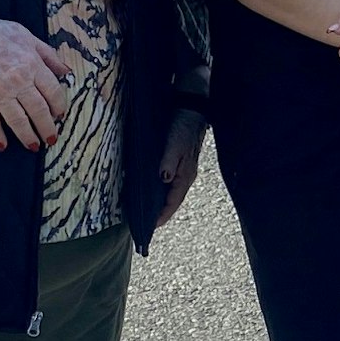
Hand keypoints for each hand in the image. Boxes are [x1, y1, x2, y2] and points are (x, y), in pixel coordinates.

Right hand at [0, 9, 70, 151]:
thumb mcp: (25, 36)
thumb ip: (48, 54)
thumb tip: (65, 71)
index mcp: (32, 65)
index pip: (53, 92)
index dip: (59, 106)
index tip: (61, 115)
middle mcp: (18, 81)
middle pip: (39, 110)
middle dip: (48, 127)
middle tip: (52, 138)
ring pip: (18, 120)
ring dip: (27, 136)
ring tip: (35, 146)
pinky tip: (2, 145)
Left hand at [155, 110, 207, 226]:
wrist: (191, 113)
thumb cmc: (181, 128)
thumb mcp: (173, 145)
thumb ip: (168, 162)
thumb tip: (163, 179)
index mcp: (185, 176)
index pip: (173, 202)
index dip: (163, 215)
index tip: (151, 227)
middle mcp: (186, 177)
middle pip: (174, 201)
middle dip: (163, 214)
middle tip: (148, 225)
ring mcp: (185, 171)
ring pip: (173, 194)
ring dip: (163, 204)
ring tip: (150, 213)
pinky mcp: (181, 165)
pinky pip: (172, 185)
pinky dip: (164, 193)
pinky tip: (156, 193)